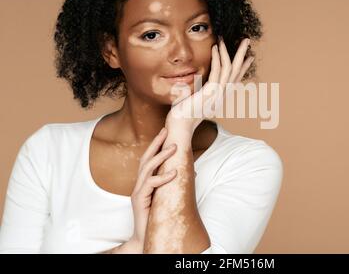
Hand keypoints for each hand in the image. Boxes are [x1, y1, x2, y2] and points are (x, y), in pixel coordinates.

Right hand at [128, 127, 177, 251]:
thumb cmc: (157, 216)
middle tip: (166, 131)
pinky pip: (150, 184)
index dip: (156, 145)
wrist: (146, 236)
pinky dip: (162, 177)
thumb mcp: (166, 196)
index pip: (149, 159)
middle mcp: (139, 184)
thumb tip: (191, 172)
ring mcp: (138, 191)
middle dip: (156, 143)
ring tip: (174, 148)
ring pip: (147, 168)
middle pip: (145, 158)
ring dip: (161, 156)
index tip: (165, 132)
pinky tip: (174, 173)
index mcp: (145, 181)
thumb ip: (173, 184)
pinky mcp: (139, 200)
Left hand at [165, 37, 254, 144]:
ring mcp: (218, 93)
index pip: (234, 79)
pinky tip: (216, 47)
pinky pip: (217, 71)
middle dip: (242, 55)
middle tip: (247, 40)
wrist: (180, 126)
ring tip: (230, 38)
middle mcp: (222, 95)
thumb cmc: (182, 115)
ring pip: (230, 68)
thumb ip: (188, 92)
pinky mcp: (211, 91)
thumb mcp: (188, 100)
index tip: (249, 57)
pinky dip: (217, 57)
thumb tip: (183, 85)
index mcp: (219, 97)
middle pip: (236, 71)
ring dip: (230, 51)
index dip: (242, 67)